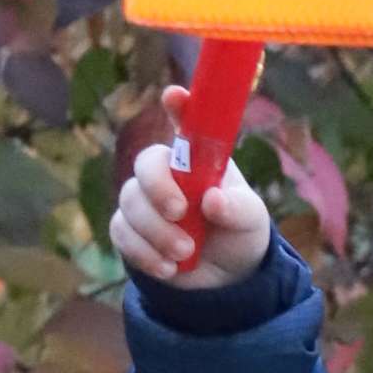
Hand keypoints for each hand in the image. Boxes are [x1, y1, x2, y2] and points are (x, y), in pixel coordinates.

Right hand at [109, 85, 271, 287]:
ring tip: (185, 252)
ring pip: (130, 202)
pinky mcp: (130, 228)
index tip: (176, 96)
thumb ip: (237, 209)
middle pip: (146, 163)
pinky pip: (121, 232)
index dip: (180, 106)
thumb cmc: (240, 233)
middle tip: (179, 212)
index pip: (188, 124)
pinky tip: (169, 267)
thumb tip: (212, 200)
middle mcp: (169, 173)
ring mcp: (145, 199)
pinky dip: (144, 252)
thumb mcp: (251, 220)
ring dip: (157, 231)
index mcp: (201, 160)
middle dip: (158, 188)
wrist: (226, 276)